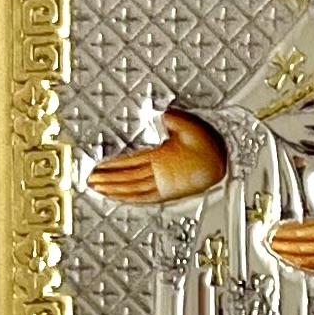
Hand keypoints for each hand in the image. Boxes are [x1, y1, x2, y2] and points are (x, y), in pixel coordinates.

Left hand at [89, 111, 225, 202]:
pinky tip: (120, 199)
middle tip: (90, 181)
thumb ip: (175, 120)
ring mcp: (164, 186)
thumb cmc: (208, 146)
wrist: (223, 165)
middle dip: (107, 179)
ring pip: (133, 190)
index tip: (97, 166)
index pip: (130, 162)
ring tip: (99, 190)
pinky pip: (145, 199)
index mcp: (163, 158)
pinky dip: (130, 200)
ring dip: (114, 190)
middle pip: (128, 178)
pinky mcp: (169, 193)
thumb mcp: (192, 127)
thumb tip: (162, 114)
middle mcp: (161, 174)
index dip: (112, 165)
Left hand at [270, 178, 313, 272]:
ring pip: (311, 260)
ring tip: (278, 254)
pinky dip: (306, 266)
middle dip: (285, 245)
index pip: (308, 231)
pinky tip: (298, 264)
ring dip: (292, 257)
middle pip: (305, 247)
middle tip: (269, 244)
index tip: (275, 231)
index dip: (289, 232)